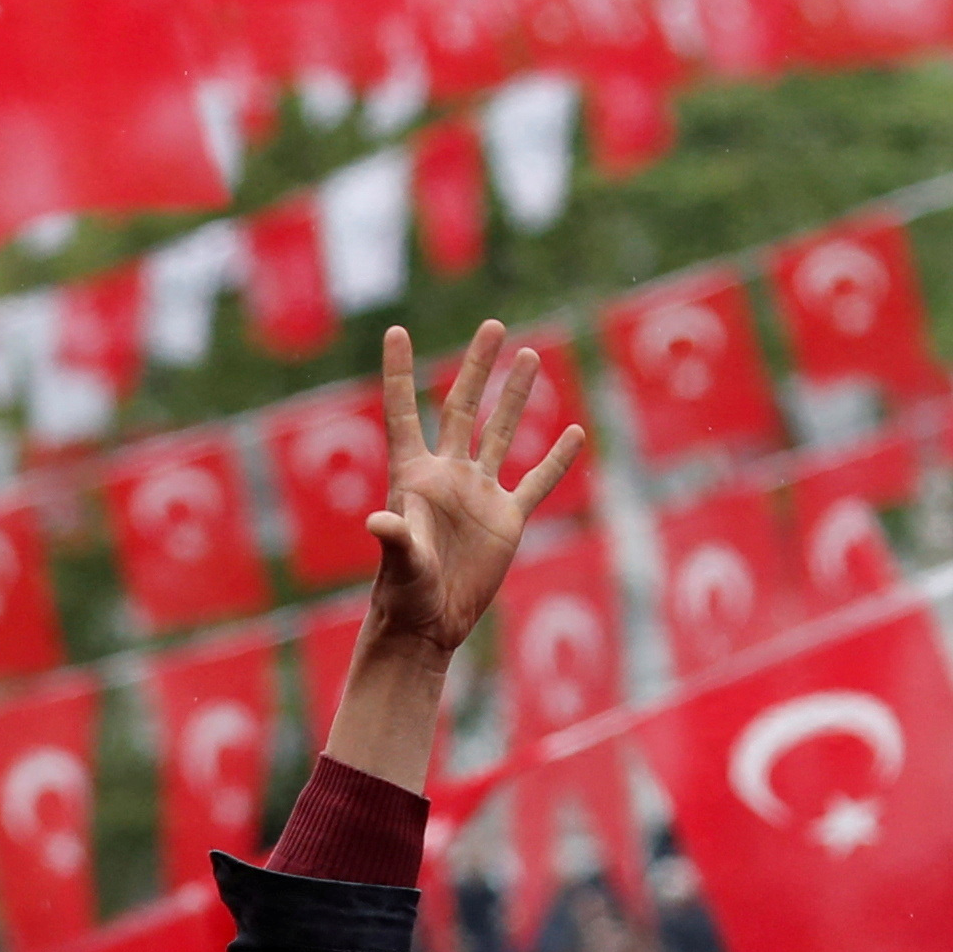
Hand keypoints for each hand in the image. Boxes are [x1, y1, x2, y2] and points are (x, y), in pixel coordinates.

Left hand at [315, 324, 587, 792]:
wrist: (431, 625)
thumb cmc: (405, 596)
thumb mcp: (401, 565)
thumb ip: (395, 539)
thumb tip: (379, 523)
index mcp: (413, 476)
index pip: (405, 411)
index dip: (400, 373)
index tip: (396, 330)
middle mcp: (447, 475)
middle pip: (462, 406)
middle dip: (477, 366)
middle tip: (492, 326)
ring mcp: (479, 494)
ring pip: (501, 432)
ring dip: (516, 396)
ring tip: (530, 354)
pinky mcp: (507, 519)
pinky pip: (537, 482)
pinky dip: (556, 459)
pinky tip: (573, 432)